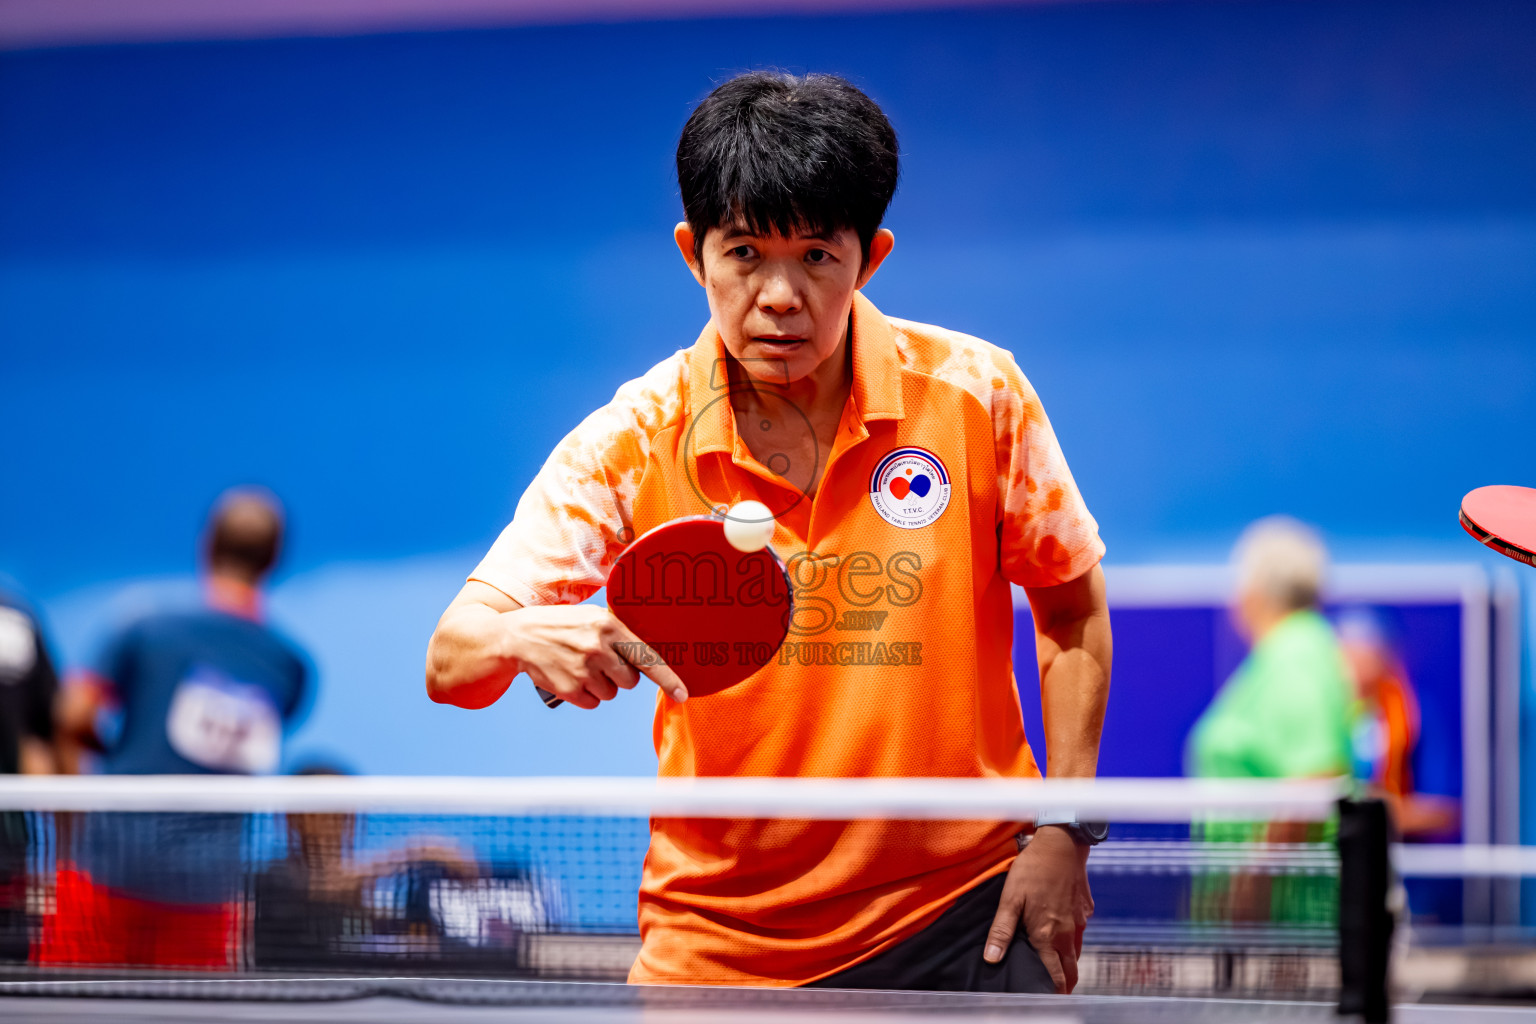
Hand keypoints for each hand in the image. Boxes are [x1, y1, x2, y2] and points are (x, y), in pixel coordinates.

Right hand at [508, 604, 687, 709]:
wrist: (517, 637)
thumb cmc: (561, 625)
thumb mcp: (591, 617)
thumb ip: (618, 634)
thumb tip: (647, 657)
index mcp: (608, 626)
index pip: (646, 657)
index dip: (668, 679)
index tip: (683, 694)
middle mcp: (598, 648)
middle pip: (630, 681)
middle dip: (620, 675)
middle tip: (600, 661)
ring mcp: (583, 670)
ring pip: (612, 693)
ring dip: (602, 685)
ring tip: (581, 666)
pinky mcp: (569, 689)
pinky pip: (594, 703)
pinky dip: (586, 695)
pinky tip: (572, 677)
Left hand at [984, 825, 1093, 992]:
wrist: (1062, 844)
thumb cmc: (1033, 870)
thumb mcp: (1010, 898)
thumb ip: (1001, 930)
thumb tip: (992, 959)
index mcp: (1048, 935)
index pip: (1055, 974)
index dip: (1053, 990)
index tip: (1046, 998)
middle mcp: (1068, 933)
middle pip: (1071, 969)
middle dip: (1064, 982)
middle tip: (1053, 989)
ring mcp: (1080, 921)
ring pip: (1077, 952)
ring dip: (1068, 962)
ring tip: (1056, 966)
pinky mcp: (1085, 908)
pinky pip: (1080, 932)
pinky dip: (1072, 940)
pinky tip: (1061, 932)